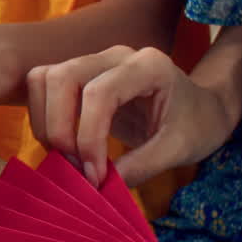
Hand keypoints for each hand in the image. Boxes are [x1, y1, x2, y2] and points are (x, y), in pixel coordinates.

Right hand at [26, 46, 235, 187]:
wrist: (200, 108)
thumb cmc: (196, 125)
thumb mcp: (178, 149)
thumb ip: (141, 166)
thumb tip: (98, 186)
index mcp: (149, 66)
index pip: (100, 93)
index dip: (89, 137)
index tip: (95, 174)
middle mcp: (116, 55)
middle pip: (62, 78)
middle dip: (58, 128)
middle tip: (74, 165)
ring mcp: (93, 61)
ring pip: (43, 78)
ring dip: (45, 122)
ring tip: (65, 156)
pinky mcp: (78, 75)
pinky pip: (41, 86)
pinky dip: (41, 118)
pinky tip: (62, 145)